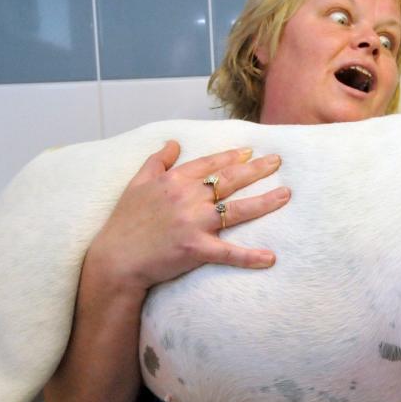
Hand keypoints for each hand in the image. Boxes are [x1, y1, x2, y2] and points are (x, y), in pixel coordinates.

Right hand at [87, 140, 290, 292]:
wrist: (114, 259)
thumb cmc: (124, 222)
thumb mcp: (136, 184)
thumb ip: (157, 161)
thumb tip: (173, 142)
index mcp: (174, 181)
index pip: (209, 164)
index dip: (232, 157)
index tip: (250, 151)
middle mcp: (187, 197)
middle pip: (229, 180)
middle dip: (256, 169)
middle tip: (278, 161)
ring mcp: (193, 223)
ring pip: (237, 209)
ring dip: (265, 201)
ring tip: (286, 194)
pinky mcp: (196, 249)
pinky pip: (228, 252)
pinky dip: (250, 256)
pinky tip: (270, 258)